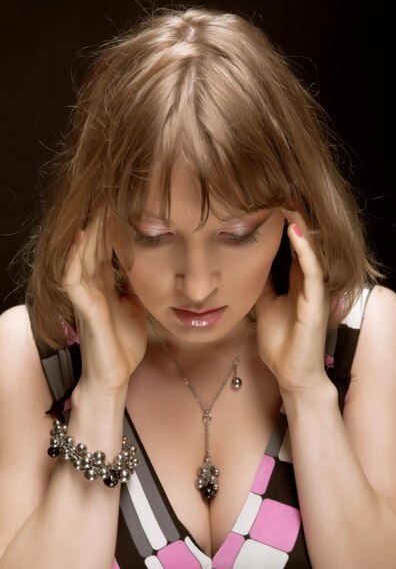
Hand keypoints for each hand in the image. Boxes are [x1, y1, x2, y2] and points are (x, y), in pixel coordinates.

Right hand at [62, 213, 146, 399]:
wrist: (115, 375)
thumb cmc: (124, 342)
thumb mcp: (137, 305)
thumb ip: (137, 285)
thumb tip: (150, 263)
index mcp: (105, 283)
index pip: (106, 246)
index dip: (113, 224)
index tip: (126, 201)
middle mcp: (92, 285)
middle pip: (93, 244)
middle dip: (101, 220)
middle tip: (111, 193)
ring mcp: (85, 296)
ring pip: (81, 255)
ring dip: (89, 231)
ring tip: (98, 206)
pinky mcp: (84, 309)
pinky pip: (73, 278)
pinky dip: (77, 257)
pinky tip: (84, 237)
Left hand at [255, 210, 329, 396]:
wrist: (291, 374)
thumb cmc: (281, 342)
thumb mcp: (264, 305)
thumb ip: (261, 284)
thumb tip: (244, 263)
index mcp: (296, 282)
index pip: (290, 245)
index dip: (280, 224)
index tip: (265, 200)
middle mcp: (308, 282)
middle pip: (301, 242)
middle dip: (291, 216)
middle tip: (279, 189)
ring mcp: (314, 291)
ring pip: (310, 250)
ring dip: (300, 225)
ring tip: (288, 201)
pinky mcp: (316, 302)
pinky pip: (312, 271)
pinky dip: (305, 250)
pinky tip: (295, 232)